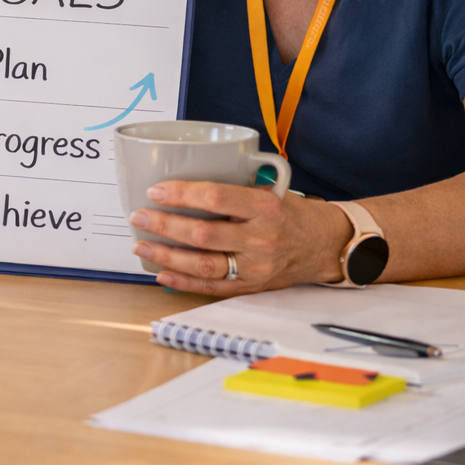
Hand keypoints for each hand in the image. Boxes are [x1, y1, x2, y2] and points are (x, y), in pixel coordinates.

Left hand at [130, 180, 353, 294]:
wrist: (325, 246)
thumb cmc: (290, 213)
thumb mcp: (269, 191)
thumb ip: (233, 187)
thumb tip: (183, 176)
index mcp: (265, 208)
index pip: (218, 197)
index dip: (183, 194)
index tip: (156, 190)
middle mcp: (261, 239)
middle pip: (204, 235)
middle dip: (165, 225)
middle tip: (139, 216)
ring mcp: (256, 267)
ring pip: (204, 264)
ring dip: (166, 255)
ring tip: (141, 245)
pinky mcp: (251, 286)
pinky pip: (212, 287)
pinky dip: (183, 282)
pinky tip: (161, 273)